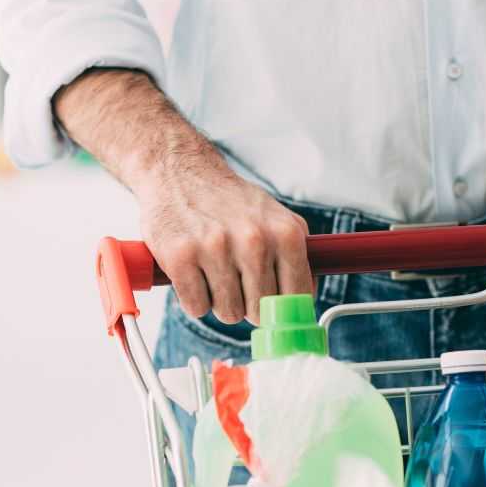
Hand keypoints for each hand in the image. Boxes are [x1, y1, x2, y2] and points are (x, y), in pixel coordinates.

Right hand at [140, 172, 311, 324]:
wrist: (180, 172)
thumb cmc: (231, 202)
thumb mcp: (278, 219)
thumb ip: (298, 258)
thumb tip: (305, 304)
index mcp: (284, 233)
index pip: (297, 299)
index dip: (284, 310)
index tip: (274, 309)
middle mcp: (253, 240)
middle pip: (261, 313)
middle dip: (249, 305)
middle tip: (237, 281)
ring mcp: (215, 248)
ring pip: (229, 314)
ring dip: (220, 301)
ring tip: (214, 271)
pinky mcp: (180, 257)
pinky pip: (196, 307)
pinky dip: (194, 298)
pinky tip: (194, 273)